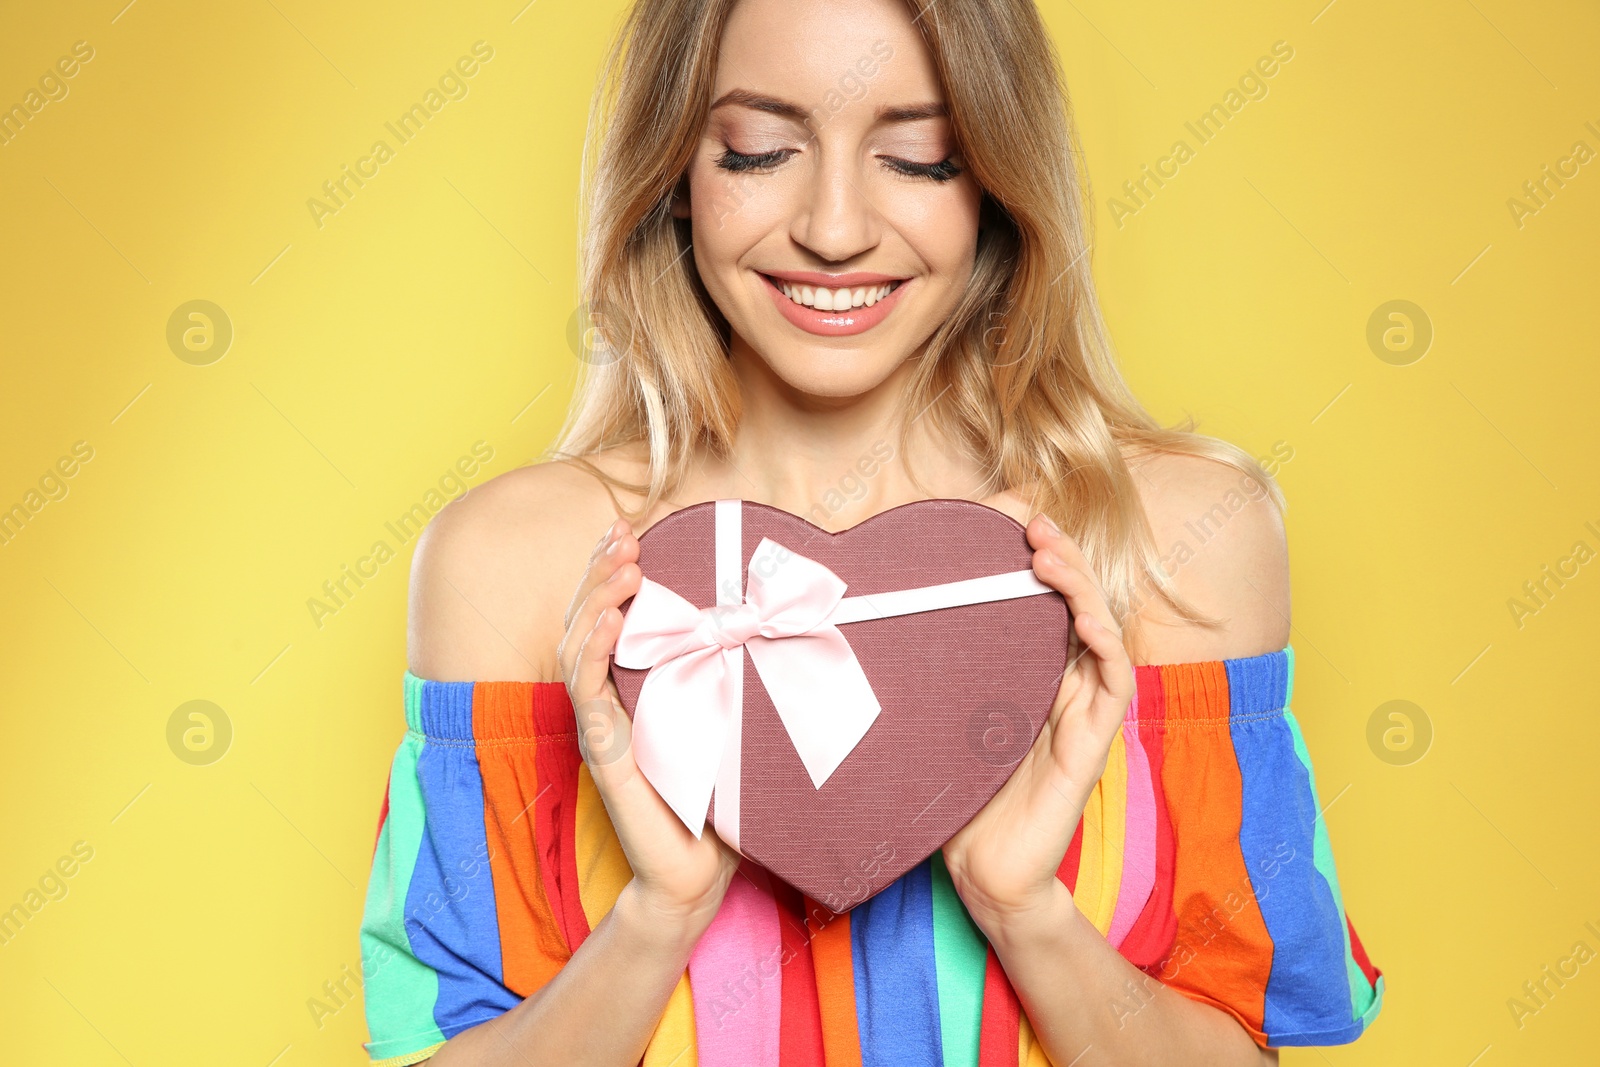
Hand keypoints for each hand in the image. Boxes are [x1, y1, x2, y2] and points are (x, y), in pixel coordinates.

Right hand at [558, 518, 740, 925]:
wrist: (698, 872)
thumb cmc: (719, 797)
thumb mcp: (730, 718)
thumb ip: (731, 673)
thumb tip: (770, 618)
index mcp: (632, 687)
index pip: (609, 615)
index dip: (612, 571)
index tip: (631, 530)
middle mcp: (609, 701)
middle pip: (585, 620)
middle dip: (601, 570)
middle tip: (621, 531)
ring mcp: (600, 725)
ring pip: (577, 647)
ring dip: (596, 600)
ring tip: (623, 566)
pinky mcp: (602, 752)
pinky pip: (585, 693)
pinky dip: (593, 651)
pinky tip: (610, 621)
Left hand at [941, 513, 1135, 929]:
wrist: (981, 869)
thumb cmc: (956, 795)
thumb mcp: (936, 715)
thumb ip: (933, 669)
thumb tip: (877, 614)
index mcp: (1027, 674)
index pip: (1043, 600)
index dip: (1036, 557)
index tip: (1007, 519)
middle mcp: (1060, 684)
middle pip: (1076, 602)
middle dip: (1059, 556)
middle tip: (1031, 522)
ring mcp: (1081, 711)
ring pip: (1101, 628)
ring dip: (1080, 585)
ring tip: (1049, 553)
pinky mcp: (1095, 741)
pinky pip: (1115, 679)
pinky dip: (1105, 639)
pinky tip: (1079, 614)